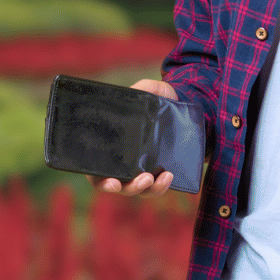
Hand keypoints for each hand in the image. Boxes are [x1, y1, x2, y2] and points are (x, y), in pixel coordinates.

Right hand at [89, 78, 177, 196]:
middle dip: (127, 188)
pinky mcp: (158, 172)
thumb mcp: (149, 90)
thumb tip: (132, 93)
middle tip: (141, 180)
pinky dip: (161, 186)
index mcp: (110, 146)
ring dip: (146, 189)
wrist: (182, 105)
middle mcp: (123, 162)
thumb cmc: (156, 99)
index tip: (111, 182)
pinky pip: (156, 188)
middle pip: (118, 185)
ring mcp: (140, 170)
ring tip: (154, 178)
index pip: (97, 171)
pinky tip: (169, 176)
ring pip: (138, 190)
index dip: (100, 180)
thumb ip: (141, 89)